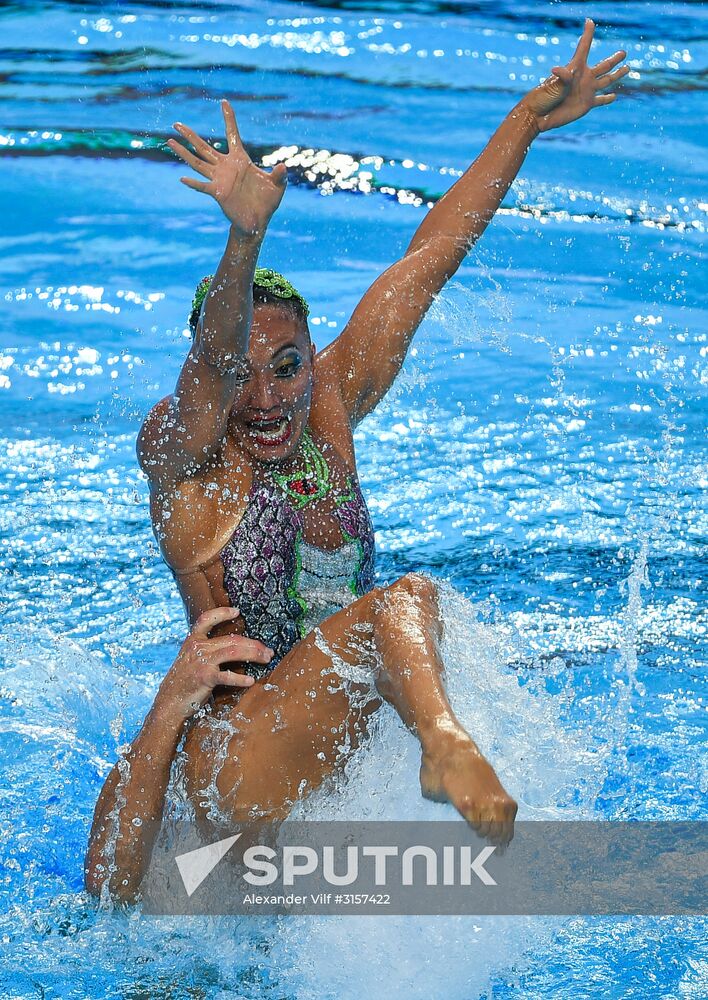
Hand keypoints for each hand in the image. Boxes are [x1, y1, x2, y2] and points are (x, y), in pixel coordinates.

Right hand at [153, 607, 273, 724]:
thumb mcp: (190, 659)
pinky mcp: (205, 677)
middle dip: (254, 644)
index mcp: (193, 640)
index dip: (222, 613)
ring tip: (266, 659)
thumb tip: (232, 648)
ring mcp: (201, 661)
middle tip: (268, 651)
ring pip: (234, 651)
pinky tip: (250, 681)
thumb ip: (205, 651)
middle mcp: (197, 647)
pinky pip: (227, 675)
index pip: (206, 618)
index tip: (237, 611)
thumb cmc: (182, 682)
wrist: (168, 702)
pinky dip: (241, 678)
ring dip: (254, 654)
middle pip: (232, 639)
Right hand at [167, 99, 287, 236]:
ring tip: (170, 141)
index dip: (229, 119)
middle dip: (190, 135)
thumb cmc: (267, 202)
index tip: (224, 102)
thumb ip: (279, 175)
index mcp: (240, 160)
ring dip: (184, 153)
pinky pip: (203, 186)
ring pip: (198, 163)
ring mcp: (219, 179)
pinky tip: (183, 178)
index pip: (232, 134)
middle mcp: (226, 167)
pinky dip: (194, 183)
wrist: (258, 221)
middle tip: (176, 123)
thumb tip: (282, 166)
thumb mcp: (277, 186)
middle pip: (204, 147)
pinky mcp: (218, 193)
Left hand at [521, 19, 629, 131]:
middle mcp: (584, 78)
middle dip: (614, 59)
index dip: (587, 35)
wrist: (539, 116)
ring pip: (607, 81)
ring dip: (617, 75)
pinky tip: (614, 96)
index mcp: (575, 69)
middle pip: (604, 66)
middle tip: (623, 52)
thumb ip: (561, 77)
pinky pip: (600, 100)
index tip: (589, 21)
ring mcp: (586, 91)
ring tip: (627, 68)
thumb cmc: (543, 97)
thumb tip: (556, 69)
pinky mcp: (586, 104)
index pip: (584, 48)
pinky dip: (607, 99)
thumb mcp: (553, 85)